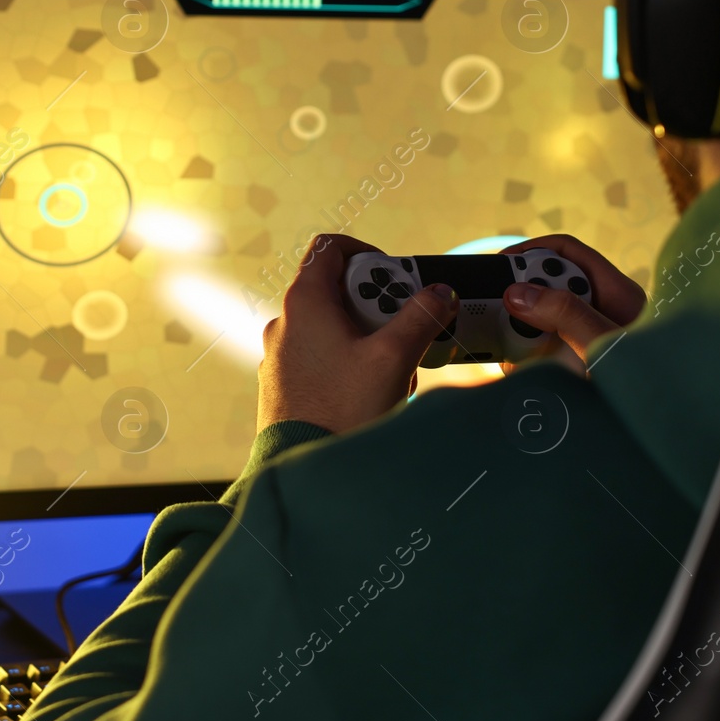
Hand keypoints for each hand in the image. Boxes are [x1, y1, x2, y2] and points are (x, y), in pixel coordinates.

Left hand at [258, 234, 458, 433]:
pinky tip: (371, 392)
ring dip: (367, 338)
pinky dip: (348, 361)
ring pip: (331, 327)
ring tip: (393, 371)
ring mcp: (280, 355)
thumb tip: (439, 292)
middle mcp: (284, 323)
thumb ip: (421, 317)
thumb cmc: (343, 410)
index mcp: (304, 304)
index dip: (365, 253)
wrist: (307, 472)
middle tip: (403, 329)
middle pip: (335, 290)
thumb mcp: (393, 358)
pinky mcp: (282, 384)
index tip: (393, 277)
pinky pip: (321, 357)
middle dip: (376, 305)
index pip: (328, 248)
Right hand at [499, 234, 646, 371]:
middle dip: (525, 298)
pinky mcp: (581, 363)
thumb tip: (519, 293)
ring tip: (509, 348)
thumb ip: (565, 313)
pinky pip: (548, 350)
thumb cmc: (651, 385)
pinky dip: (530, 356)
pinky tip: (520, 369)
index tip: (501, 265)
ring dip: (524, 332)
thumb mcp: (603, 343)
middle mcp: (605, 311)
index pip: (569, 251)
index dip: (533, 250)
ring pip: (546, 321)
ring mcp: (593, 339)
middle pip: (553, 286)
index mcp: (618, 293)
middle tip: (502, 314)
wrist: (672, 429)